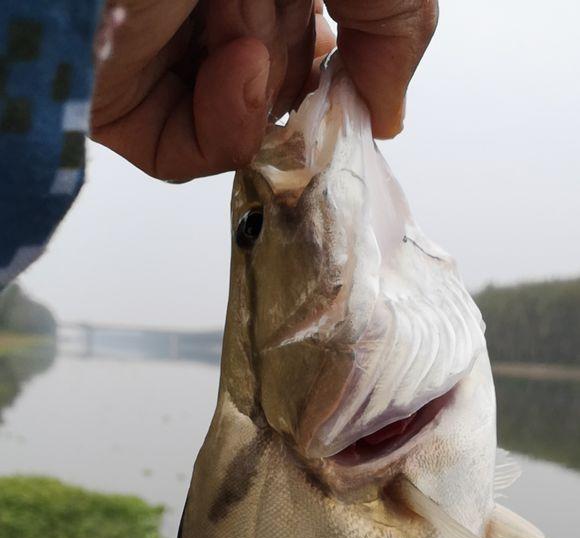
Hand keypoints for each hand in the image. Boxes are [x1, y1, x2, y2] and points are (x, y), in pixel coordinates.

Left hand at [91, 1, 436, 182]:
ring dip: (261, 75)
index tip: (361, 64)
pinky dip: (226, 129)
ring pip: (246, 113)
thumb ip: (398, 13)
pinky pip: (191, 153)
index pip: (313, 26)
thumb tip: (388, 111)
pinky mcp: (120, 100)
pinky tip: (227, 70)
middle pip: (287, 67)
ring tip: (229, 13)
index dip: (346, 47)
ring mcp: (159, 48)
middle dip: (296, 48)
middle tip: (271, 0)